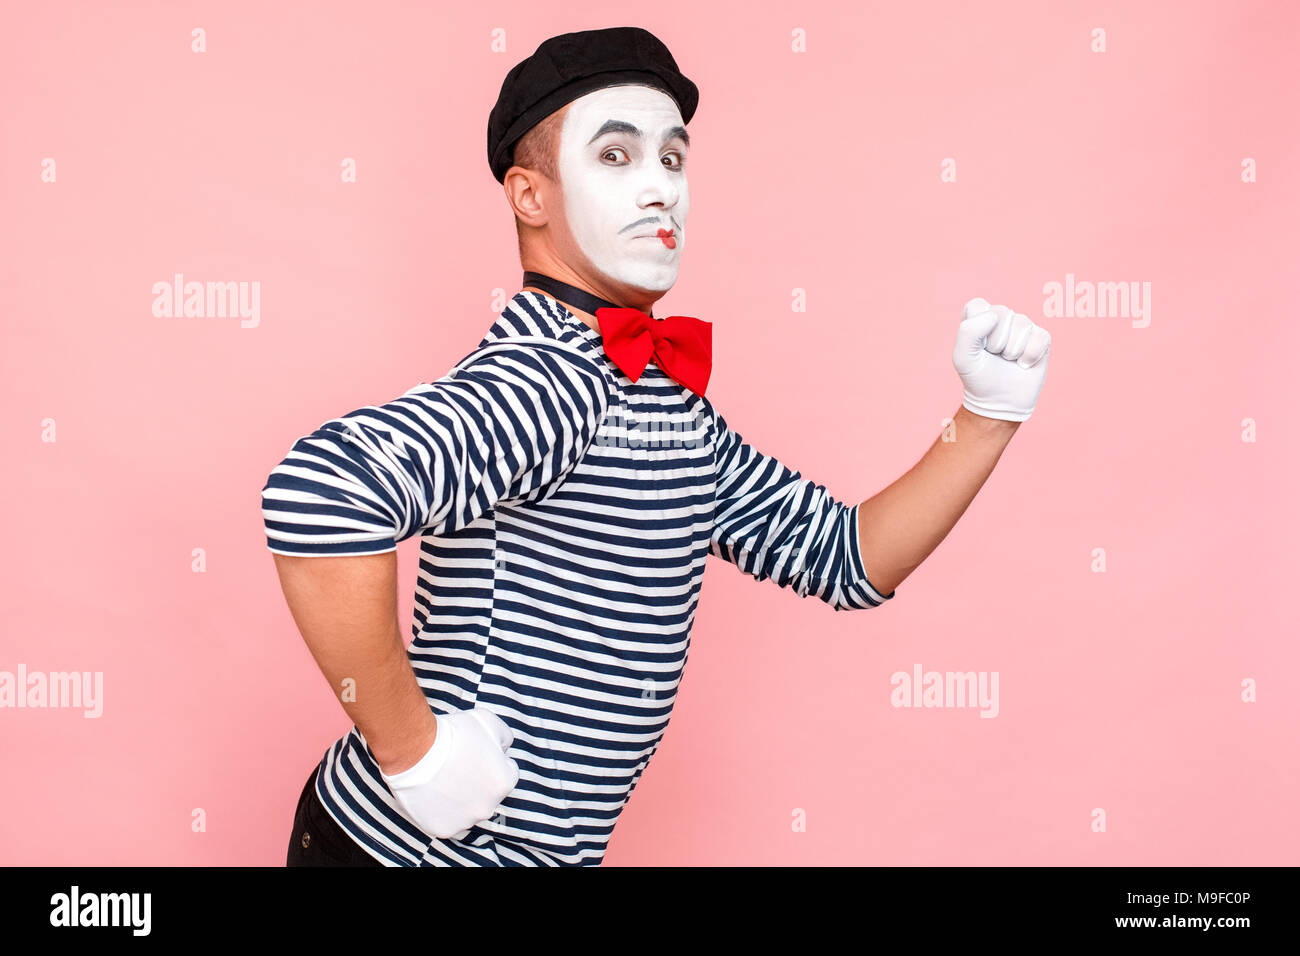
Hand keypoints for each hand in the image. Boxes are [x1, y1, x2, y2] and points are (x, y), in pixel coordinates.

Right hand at [379, 705, 518, 840]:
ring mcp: (465, 821)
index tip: (474, 754)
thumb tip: (504, 749)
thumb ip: (504, 738)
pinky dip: (441, 811)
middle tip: (456, 766)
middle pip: (487, 795)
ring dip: (460, 799)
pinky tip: (432, 794)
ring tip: (442, 780)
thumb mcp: (489, 722)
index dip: (490, 761)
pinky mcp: (443, 829)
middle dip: (476, 783)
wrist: (416, 751)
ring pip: (467, 811)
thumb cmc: (452, 733)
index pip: (506, 773)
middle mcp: (488, 807)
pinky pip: (447, 822)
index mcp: (504, 782)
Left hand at [952, 298, 1051, 421]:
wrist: (1000, 402)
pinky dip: (1029, 356)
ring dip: (1012, 350)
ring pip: (1022, 324)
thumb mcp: (963, 358)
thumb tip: (994, 316)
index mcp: (979, 317)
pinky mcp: (1041, 337)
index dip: (978, 329)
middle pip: (1002, 312)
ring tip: (1008, 360)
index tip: (978, 347)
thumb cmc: (979, 377)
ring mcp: (1023, 325)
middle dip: (996, 342)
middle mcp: (1001, 317)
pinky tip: (1023, 363)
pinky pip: (1039, 337)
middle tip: (994, 356)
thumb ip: (968, 332)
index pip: (978, 306)